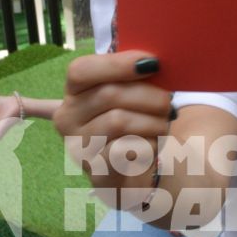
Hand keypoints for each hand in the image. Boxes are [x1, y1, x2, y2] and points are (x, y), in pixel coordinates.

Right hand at [52, 52, 171, 178]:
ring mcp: (79, 148)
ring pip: (119, 121)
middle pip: (108, 95)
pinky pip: (127, 150)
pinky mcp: (97, 172)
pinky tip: (153, 147)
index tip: (153, 64)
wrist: (131, 174)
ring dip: (152, 122)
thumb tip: (154, 62)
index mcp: (73, 94)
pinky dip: (149, 145)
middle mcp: (68, 120)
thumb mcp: (127, 96)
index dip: (118, 64)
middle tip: (169, 103)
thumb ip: (132, 76)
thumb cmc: (132, 126)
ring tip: (163, 125)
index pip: (80, 70)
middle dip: (149, 96)